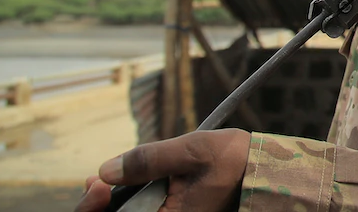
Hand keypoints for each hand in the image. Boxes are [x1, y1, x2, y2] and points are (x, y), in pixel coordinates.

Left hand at [75, 128, 250, 211]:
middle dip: (100, 205)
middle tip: (94, 181)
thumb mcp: (190, 151)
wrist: (263, 171)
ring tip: (103, 183)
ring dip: (114, 204)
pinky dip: (130, 203)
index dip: (96, 207)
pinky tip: (120, 188)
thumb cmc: (233, 160)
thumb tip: (106, 171)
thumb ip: (148, 160)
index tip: (97, 183)